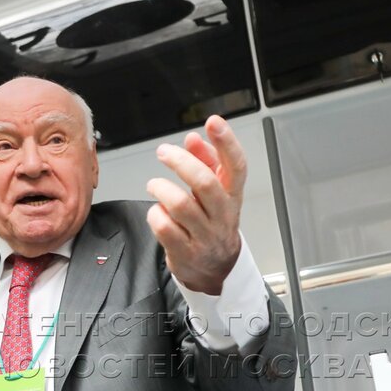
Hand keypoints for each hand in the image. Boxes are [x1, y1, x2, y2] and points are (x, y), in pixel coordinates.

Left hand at [146, 115, 245, 294]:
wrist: (217, 268)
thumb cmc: (214, 222)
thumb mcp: (217, 191)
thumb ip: (206, 162)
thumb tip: (192, 139)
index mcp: (232, 195)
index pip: (236, 166)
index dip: (227, 142)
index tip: (214, 122)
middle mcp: (222, 214)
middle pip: (204, 183)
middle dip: (180, 162)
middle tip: (164, 152)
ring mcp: (204, 234)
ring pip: (180, 205)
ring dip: (161, 188)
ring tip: (154, 184)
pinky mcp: (186, 251)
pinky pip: (164, 227)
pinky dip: (155, 214)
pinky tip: (157, 211)